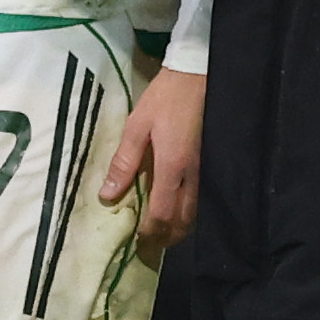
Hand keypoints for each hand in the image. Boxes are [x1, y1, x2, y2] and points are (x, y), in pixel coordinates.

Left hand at [102, 64, 204, 257]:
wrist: (198, 75)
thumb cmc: (165, 98)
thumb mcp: (137, 125)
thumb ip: (124, 162)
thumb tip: (107, 195)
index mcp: (173, 166)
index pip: (163, 213)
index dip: (150, 232)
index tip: (136, 239)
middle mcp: (193, 175)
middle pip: (184, 221)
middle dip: (167, 237)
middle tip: (149, 244)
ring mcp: (205, 171)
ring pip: (196, 213)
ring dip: (179, 228)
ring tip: (162, 232)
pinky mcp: (211, 164)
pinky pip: (201, 200)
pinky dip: (189, 213)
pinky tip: (177, 209)